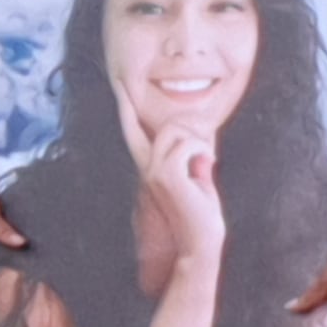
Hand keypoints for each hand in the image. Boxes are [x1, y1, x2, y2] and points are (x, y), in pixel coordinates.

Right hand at [117, 93, 226, 268]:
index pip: (133, 130)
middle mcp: (147, 167)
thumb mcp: (196, 180)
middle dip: (193, 128)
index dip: (126, 107)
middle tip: (207, 152)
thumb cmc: (201, 216)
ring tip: (207, 162)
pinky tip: (207, 166)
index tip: (119, 83)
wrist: (199, 244)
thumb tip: (200, 139)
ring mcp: (154, 171)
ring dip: (199, 141)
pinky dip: (203, 151)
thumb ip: (192, 159)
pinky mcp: (167, 176)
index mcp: (151, 167)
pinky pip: (188, 144)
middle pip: (167, 124)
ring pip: (176, 130)